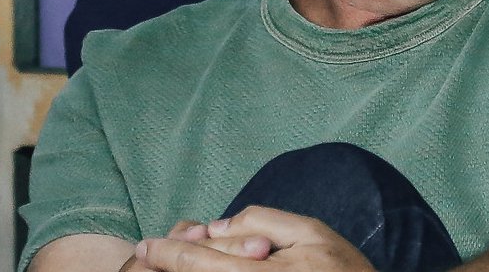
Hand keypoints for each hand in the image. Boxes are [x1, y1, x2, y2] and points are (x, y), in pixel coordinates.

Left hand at [134, 205, 375, 271]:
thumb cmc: (342, 271)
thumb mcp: (310, 233)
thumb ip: (263, 222)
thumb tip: (219, 227)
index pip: (200, 262)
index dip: (167, 253)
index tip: (146, 246)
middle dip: (168, 266)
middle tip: (148, 255)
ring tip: (171, 262)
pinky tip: (203, 271)